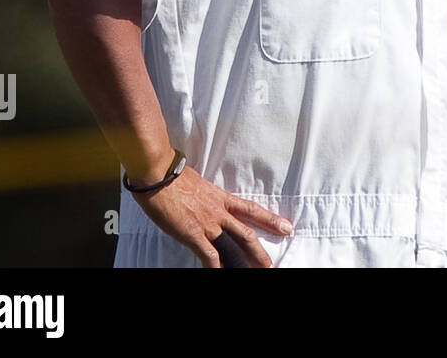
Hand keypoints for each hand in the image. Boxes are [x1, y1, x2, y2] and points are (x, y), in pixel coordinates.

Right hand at [129, 166, 294, 267]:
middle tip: (271, 263)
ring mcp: (207, 224)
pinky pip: (209, 256)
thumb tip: (205, 202)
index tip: (286, 227)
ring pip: (233, 246)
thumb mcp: (198, 184)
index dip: (270, 220)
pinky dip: (216, 268)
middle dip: (259, 251)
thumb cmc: (174, 176)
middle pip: (246, 233)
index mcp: (221, 198)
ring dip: (244, 262)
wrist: (160, 174)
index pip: (251, 210)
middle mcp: (219, 212)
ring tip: (255, 271)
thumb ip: (206, 196)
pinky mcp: (193, 234)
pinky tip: (222, 273)